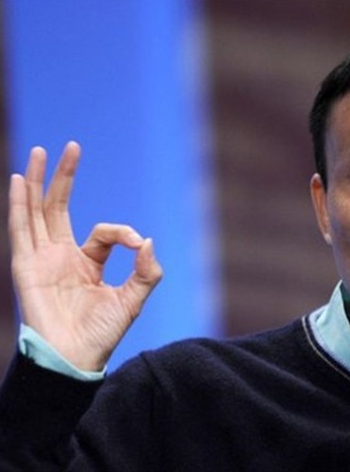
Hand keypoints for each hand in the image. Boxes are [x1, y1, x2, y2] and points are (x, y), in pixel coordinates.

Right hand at [8, 142, 162, 370]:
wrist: (75, 359)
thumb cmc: (102, 334)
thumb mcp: (133, 300)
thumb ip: (146, 272)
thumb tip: (149, 241)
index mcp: (88, 263)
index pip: (103, 232)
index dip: (123, 233)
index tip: (138, 244)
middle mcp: (62, 256)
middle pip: (59, 207)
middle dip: (63, 176)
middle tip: (70, 146)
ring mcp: (42, 259)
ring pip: (37, 211)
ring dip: (35, 181)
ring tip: (39, 151)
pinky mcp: (26, 266)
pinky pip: (21, 229)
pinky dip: (19, 204)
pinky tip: (17, 180)